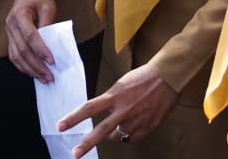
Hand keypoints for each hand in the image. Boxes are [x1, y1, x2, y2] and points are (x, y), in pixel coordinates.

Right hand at [4, 0, 58, 81]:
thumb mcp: (48, 8)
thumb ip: (48, 26)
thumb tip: (51, 47)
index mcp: (19, 14)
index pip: (30, 36)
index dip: (41, 50)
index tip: (52, 61)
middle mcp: (11, 24)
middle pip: (22, 49)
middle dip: (37, 65)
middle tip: (50, 76)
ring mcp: (9, 32)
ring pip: (16, 55)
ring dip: (30, 69)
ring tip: (44, 78)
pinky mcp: (11, 37)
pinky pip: (14, 55)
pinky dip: (23, 66)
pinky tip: (33, 72)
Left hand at [56, 64, 178, 156]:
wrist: (167, 77)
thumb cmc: (143, 77)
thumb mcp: (121, 84)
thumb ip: (111, 100)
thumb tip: (106, 115)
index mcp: (114, 95)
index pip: (88, 108)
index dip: (73, 118)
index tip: (60, 126)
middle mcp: (124, 109)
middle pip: (101, 130)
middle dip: (87, 143)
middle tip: (75, 153)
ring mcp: (137, 119)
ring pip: (118, 136)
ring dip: (113, 136)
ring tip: (116, 127)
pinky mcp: (149, 126)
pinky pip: (133, 138)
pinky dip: (129, 136)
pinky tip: (130, 129)